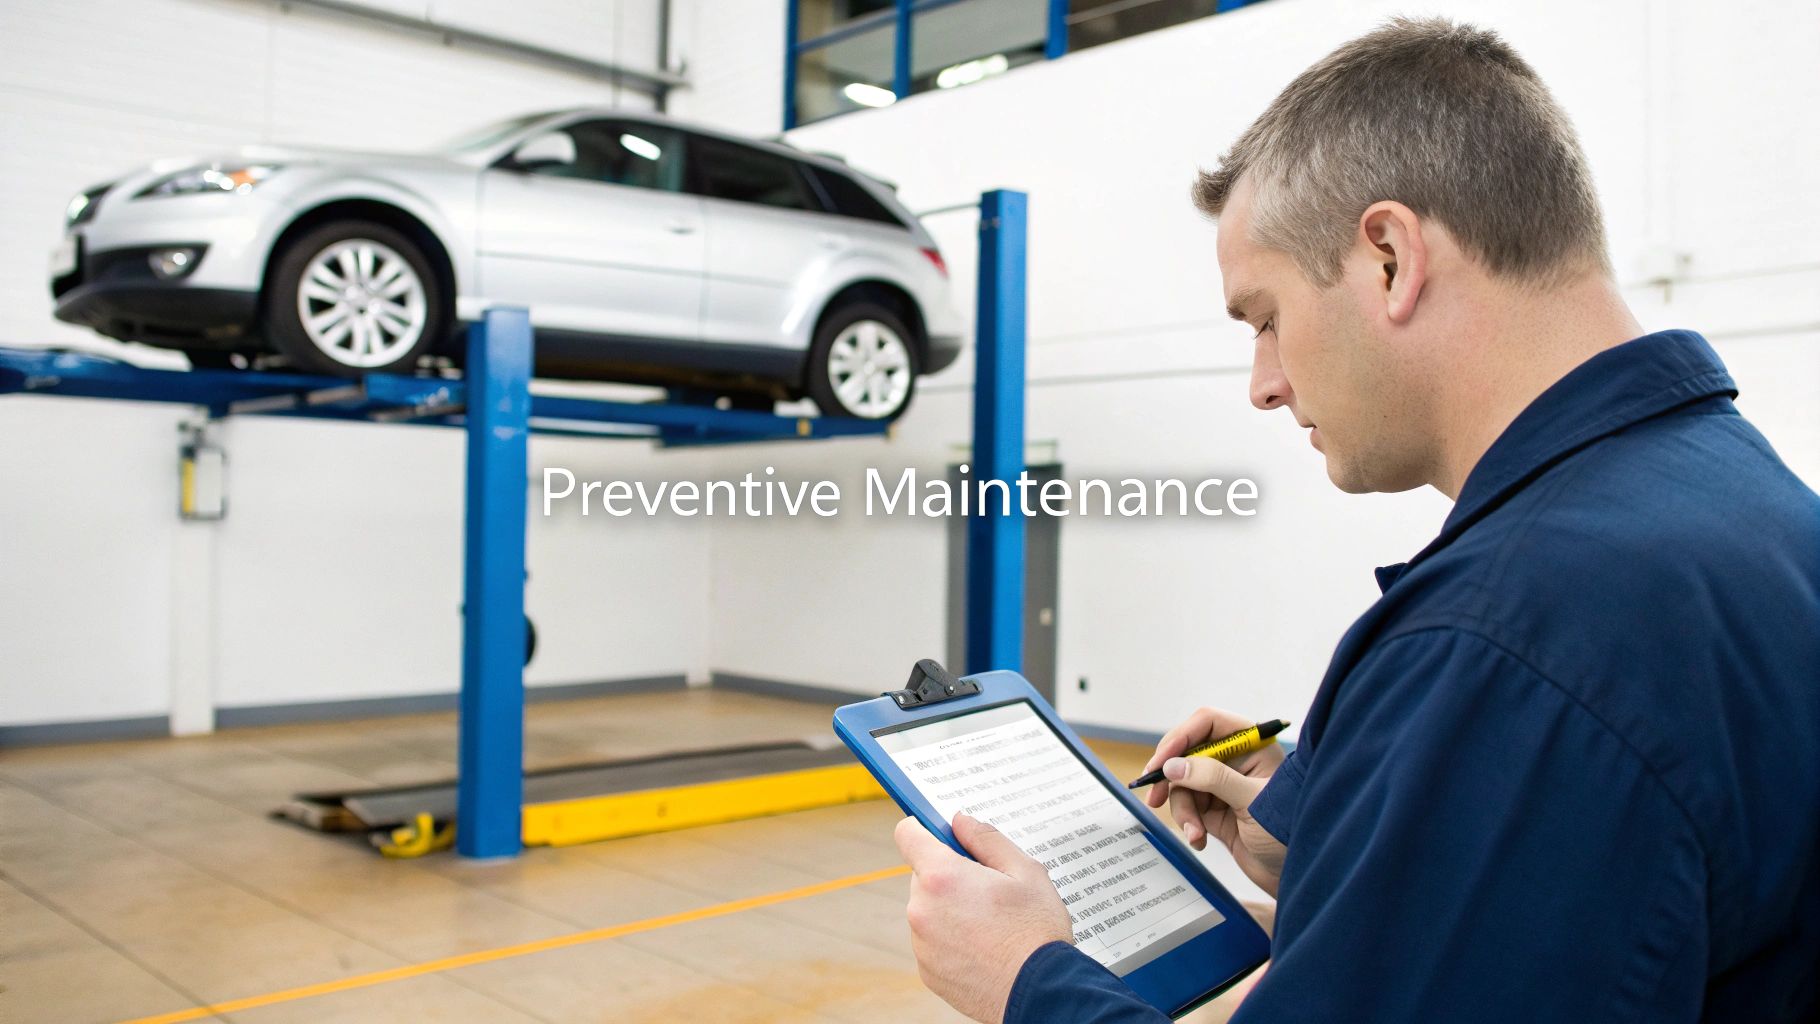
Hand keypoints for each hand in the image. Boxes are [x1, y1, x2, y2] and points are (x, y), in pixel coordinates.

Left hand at [894, 814, 1072, 1022]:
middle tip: (987, 889)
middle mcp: (921, 909)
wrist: (1040, 994)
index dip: (924, 828)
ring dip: (949, 909)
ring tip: (990, 924)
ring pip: (928, 910)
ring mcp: (921, 944)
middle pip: (923, 875)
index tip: (939, 834)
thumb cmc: (1036, 933)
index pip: (908, 834)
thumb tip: (960, 822)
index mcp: (942, 877)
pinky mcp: (927, 971)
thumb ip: (986, 839)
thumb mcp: (1025, 871)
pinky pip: (933, 942)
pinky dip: (951, 940)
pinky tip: (983, 947)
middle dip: (949, 875)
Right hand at [1141, 707, 1287, 896]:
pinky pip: (1188, 808)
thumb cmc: (1290, 831)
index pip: (1209, 723)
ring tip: (1195, 832)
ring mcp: (1224, 786)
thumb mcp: (1253, 801)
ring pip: (1184, 784)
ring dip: (1183, 809)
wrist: (1298, 875)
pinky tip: (1199, 840)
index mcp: (1253, 745)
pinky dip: (1188, 824)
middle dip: (1171, 776)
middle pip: (1189, 753)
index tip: (1161, 761)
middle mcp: (1237, 761)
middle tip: (1154, 794)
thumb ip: (1213, 778)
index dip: (1181, 737)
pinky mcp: (1215, 810)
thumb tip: (1173, 766)